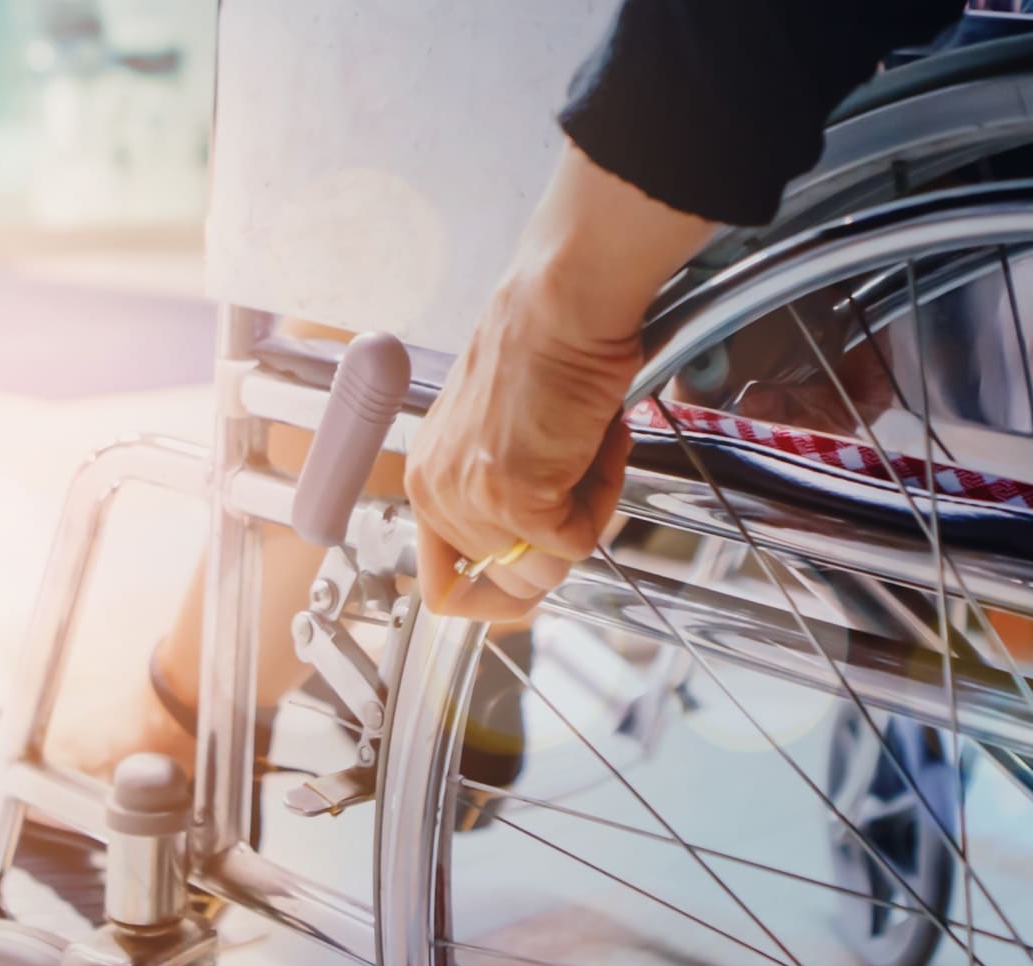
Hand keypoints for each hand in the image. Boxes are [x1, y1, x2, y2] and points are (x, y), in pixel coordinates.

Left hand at [406, 289, 638, 618]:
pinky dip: (603, 499)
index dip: (496, 593)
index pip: (443, 585)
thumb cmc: (545, 349)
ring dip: (585, 516)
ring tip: (589, 450)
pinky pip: (576, 542)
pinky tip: (597, 442)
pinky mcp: (514, 500)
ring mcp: (471, 500)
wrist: (561, 306)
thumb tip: (535, 552)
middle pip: (507, 583)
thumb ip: (503, 495)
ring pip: (545, 570)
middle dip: (559, 542)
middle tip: (580, 476)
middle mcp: (436, 493)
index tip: (533, 575)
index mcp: (429, 478)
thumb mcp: (503, 435)